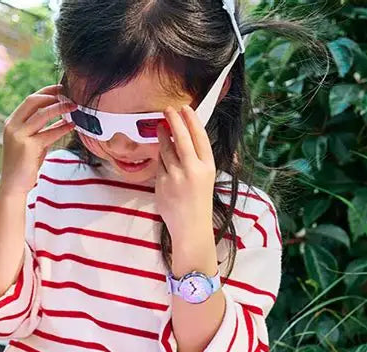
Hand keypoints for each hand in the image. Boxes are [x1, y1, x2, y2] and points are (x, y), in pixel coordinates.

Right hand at [0, 84, 76, 194]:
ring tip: (74, 106)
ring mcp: (18, 135)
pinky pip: (48, 133)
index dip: (47, 91)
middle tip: (69, 93)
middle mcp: (12, 126)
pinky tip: (72, 125)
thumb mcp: (34, 143)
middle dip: (53, 94)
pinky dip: (61, 128)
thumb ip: (43, 130)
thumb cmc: (25, 164)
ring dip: (60, 108)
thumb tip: (63, 120)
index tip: (62, 88)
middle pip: (33, 101)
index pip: (30, 100)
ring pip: (41, 114)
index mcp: (12, 122)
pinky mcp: (27, 147)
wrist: (14, 185)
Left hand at [156, 105, 215, 245]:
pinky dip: (160, 161)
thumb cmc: (199, 202)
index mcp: (207, 167)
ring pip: (166, 150)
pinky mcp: (162, 184)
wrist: (190, 227)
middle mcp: (192, 170)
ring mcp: (175, 177)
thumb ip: (195, 160)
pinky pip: (159, 166)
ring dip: (163, 137)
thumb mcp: (205, 178)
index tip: (185, 108)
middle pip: (182, 138)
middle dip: (174, 120)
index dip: (192, 120)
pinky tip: (163, 161)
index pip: (199, 137)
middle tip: (167, 109)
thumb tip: (181, 139)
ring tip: (161, 128)